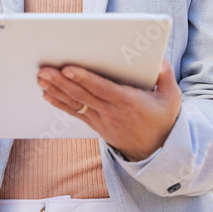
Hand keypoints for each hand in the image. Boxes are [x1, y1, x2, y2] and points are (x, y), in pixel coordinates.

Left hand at [38, 59, 181, 160]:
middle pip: (83, 95)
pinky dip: (60, 103)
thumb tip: (158, 60)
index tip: (68, 68)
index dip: (84, 79)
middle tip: (44, 69)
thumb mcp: (172, 97)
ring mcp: (102, 120)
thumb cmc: (163, 119)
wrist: (157, 151)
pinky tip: (47, 94)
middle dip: (61, 81)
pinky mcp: (97, 125)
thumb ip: (166, 75)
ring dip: (56, 91)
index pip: (102, 89)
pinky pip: (75, 113)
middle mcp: (112, 112)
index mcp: (129, 102)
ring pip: (76, 104)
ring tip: (41, 79)